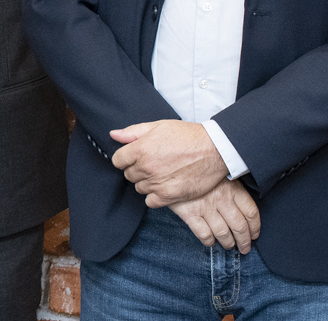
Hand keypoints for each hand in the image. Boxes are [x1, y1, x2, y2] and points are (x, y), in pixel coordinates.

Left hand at [111, 120, 228, 206]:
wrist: (214, 149)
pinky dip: (155, 196)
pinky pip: (151, 202)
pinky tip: (164, 187)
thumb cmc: (187, 136)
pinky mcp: (170, 196)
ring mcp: (157, 183)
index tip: (135, 157)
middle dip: (137, 169)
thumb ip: (133, 132)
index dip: (125, 158)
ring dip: (147, 182)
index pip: (117, 160)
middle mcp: (146, 167)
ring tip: (161, 174)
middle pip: (129, 174)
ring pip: (139, 188)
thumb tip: (113, 135)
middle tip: (153, 164)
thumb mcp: (158, 126)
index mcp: (140, 149)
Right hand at [169, 178, 260, 252]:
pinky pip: (204, 234)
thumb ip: (233, 189)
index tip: (254, 235)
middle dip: (244, 241)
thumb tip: (245, 208)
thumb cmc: (198, 170)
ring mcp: (205, 207)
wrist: (171, 165)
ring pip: (223, 233)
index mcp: (232, 188)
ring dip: (228, 243)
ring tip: (229, 245)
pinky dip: (209, 241)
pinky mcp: (190, 214)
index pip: (251, 213)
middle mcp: (221, 199)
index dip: (255, 227)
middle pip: (239, 226)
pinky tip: (211, 241)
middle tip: (244, 247)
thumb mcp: (219, 174)